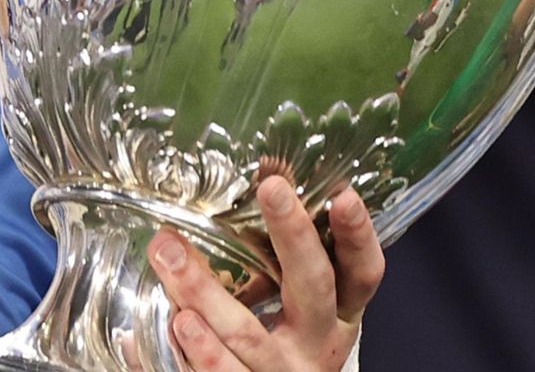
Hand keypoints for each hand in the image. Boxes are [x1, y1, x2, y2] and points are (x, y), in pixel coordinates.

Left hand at [147, 177, 382, 371]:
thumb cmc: (284, 348)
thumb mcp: (299, 310)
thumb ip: (282, 263)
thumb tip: (260, 185)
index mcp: (339, 315)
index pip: (362, 273)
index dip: (357, 236)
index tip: (344, 196)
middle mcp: (319, 344)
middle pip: (314, 288)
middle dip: (293, 236)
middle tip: (272, 189)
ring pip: (248, 334)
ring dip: (205, 292)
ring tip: (172, 254)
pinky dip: (200, 348)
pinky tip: (179, 321)